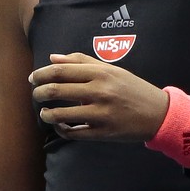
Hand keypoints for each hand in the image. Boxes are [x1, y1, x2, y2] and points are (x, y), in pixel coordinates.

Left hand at [29, 52, 168, 141]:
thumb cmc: (132, 87)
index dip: (42, 74)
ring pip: (60, 114)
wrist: (156, 112)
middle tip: (35, 94)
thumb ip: (82, 61)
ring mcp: (100, 113)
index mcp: (100, 73)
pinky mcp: (102, 132)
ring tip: (44, 111)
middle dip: (39, 92)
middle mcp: (99, 91)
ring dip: (47, 113)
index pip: (62, 70)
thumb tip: (53, 58)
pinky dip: (61, 129)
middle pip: (57, 90)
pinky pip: (73, 133)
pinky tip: (60, 124)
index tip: (33, 78)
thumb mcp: (111, 69)